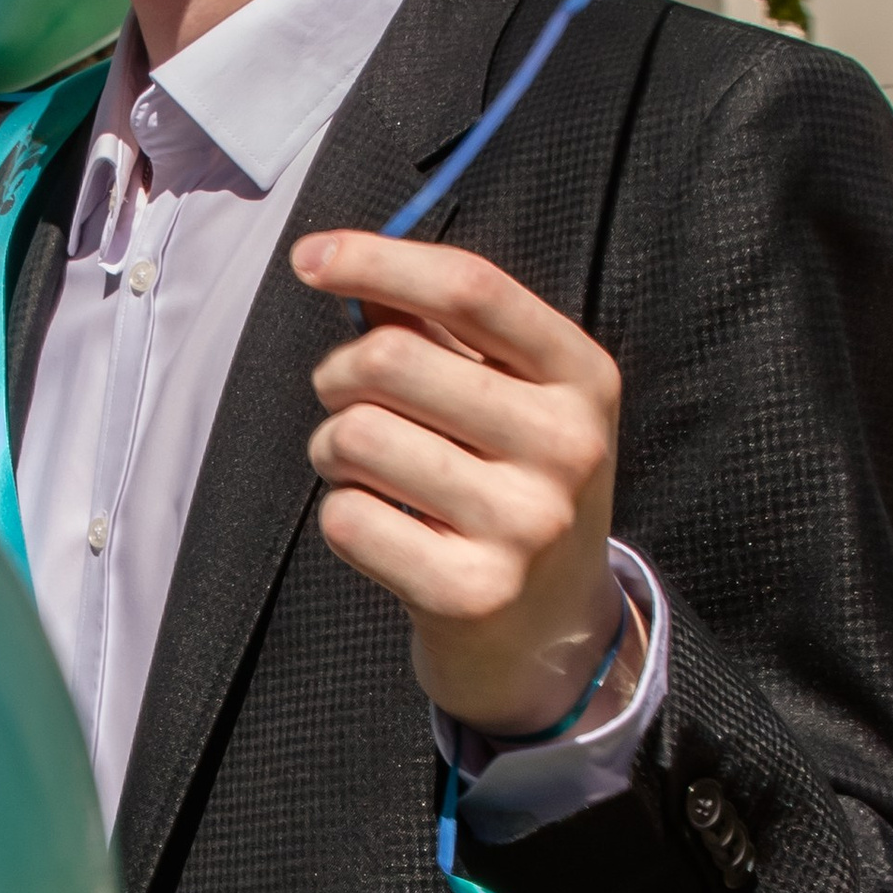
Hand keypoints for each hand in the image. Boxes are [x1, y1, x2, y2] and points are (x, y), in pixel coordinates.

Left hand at [291, 231, 619, 736]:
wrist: (550, 633)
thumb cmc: (511, 486)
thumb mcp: (511, 397)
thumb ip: (439, 328)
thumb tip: (344, 265)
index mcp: (582, 377)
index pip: (471, 288)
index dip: (377, 260)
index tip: (309, 259)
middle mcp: (566, 447)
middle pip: (391, 359)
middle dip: (338, 372)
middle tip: (347, 401)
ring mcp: (524, 524)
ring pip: (355, 436)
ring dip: (332, 448)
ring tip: (366, 470)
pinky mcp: (470, 592)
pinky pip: (346, 518)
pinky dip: (342, 515)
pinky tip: (383, 528)